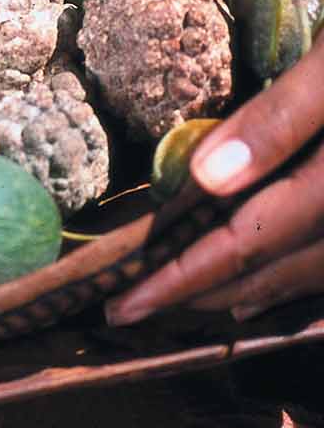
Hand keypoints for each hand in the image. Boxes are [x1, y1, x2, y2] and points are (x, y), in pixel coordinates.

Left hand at [106, 40, 323, 325]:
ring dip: (252, 291)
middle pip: (282, 268)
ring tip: (193, 302)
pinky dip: (300, 278)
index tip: (123, 304)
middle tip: (137, 309)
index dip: (185, 278)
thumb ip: (281, 118)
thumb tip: (207, 180)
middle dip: (207, 293)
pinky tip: (267, 284)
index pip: (252, 240)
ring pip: (318, 274)